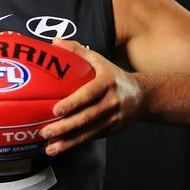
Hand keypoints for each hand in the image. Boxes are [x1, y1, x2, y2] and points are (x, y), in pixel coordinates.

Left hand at [39, 38, 144, 155]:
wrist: (143, 96)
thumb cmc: (114, 76)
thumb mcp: (100, 60)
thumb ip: (77, 50)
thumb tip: (54, 42)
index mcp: (107, 83)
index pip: (88, 94)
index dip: (73, 103)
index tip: (56, 110)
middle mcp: (111, 102)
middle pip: (86, 117)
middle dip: (65, 126)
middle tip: (46, 131)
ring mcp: (112, 118)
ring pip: (88, 132)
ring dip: (68, 141)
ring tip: (50, 147)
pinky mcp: (111, 130)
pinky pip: (91, 138)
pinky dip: (75, 144)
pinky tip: (60, 148)